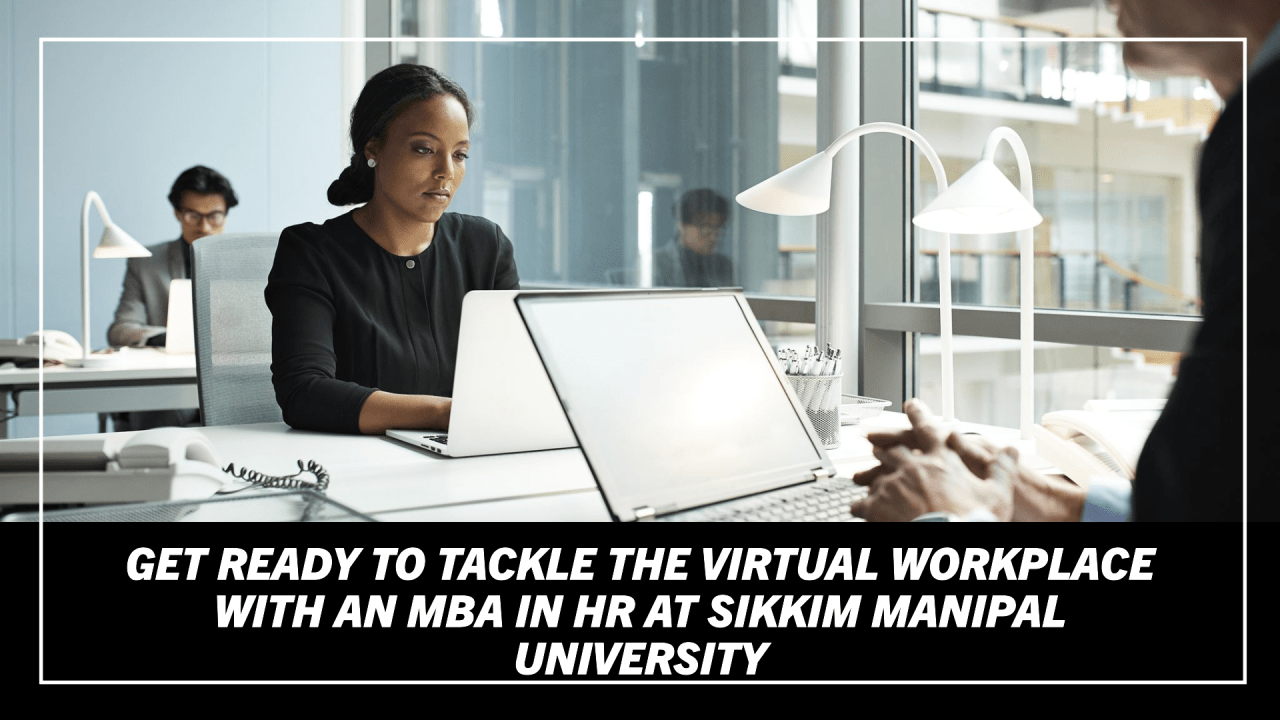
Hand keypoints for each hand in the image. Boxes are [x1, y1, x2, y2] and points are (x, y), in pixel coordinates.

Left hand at [852, 399, 1085, 520]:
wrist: (949, 538)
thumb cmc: (974, 519)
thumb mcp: (996, 494)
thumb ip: (1002, 470)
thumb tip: (1013, 451)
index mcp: (941, 461)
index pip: (927, 430)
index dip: (918, 415)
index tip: (911, 404)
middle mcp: (913, 467)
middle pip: (894, 450)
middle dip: (884, 446)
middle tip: (874, 442)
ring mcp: (893, 485)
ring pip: (876, 474)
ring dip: (869, 474)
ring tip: (859, 476)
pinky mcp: (877, 506)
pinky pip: (862, 503)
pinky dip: (860, 505)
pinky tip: (857, 508)